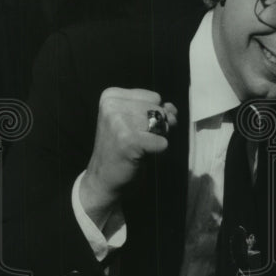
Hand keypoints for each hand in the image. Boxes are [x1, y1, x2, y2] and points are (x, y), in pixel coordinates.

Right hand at [80, 87, 177, 227]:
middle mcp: (112, 105)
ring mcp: (118, 122)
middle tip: (139, 141)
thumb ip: (155, 109)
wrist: (103, 179)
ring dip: (157, 139)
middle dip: (158, 127)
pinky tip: (140, 156)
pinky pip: (162, 142)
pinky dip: (157, 151)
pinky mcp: (128, 140)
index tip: (137, 128)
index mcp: (111, 96)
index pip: (154, 97)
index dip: (155, 115)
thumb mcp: (136, 121)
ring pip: (161, 124)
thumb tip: (172, 109)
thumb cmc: (122, 149)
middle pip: (159, 110)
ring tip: (139, 147)